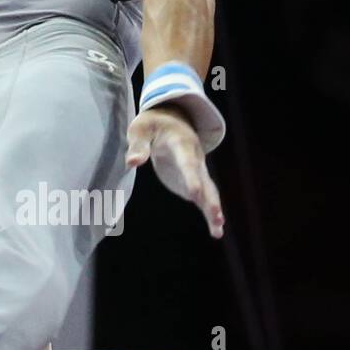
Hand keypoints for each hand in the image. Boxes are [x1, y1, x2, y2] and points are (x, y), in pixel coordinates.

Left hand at [125, 106, 224, 236]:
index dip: (191, 178)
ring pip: (209, 191)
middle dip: (210, 199)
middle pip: (204, 180)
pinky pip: (204, 198)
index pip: (187, 162)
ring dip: (213, 210)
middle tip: (216, 217)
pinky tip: (216, 231)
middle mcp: (194, 159)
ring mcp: (197, 171)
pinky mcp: (193, 180)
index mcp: (181, 144)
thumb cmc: (152, 124)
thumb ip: (138, 145)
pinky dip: (209, 213)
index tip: (195, 194)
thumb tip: (132, 163)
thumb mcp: (140, 129)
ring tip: (218, 231)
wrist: (172, 118)